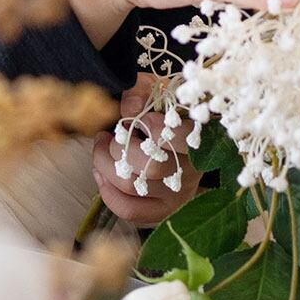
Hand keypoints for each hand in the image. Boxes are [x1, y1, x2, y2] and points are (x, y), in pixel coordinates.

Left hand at [90, 76, 201, 227]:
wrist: (179, 132)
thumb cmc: (165, 109)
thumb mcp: (156, 89)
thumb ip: (141, 91)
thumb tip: (129, 107)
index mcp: (198, 138)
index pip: (180, 138)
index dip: (153, 126)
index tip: (139, 116)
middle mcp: (192, 170)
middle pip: (150, 166)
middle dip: (118, 147)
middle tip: (108, 136)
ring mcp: (178, 193)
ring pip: (135, 186)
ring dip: (106, 165)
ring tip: (101, 148)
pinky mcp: (163, 209)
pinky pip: (131, 210)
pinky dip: (109, 193)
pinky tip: (100, 174)